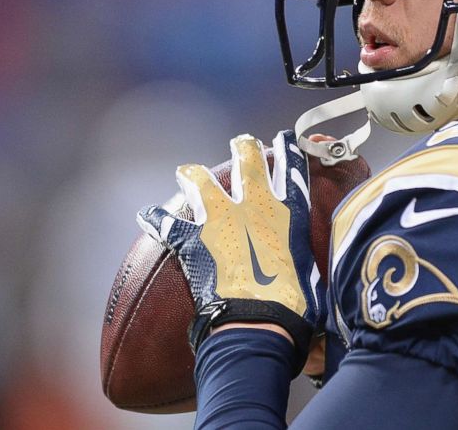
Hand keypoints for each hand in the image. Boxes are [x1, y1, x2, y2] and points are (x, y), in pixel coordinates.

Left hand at [137, 131, 320, 357]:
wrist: (259, 321)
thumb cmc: (295, 304)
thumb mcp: (311, 269)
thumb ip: (302, 253)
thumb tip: (300, 262)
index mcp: (288, 212)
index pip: (291, 170)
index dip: (289, 149)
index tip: (285, 136)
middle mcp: (255, 205)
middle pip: (249, 161)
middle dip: (245, 148)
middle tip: (242, 142)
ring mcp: (221, 219)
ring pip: (203, 181)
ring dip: (195, 175)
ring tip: (188, 171)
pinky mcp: (193, 240)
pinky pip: (168, 224)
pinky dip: (157, 219)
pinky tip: (146, 213)